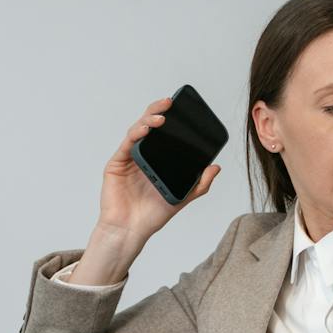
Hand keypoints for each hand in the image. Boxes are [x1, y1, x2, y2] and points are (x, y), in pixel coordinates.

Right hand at [97, 95, 220, 241]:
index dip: (171, 118)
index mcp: (157, 159)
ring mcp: (128, 158)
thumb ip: (200, 184)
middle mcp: (142, 155)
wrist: (131, 230)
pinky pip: (127, 144)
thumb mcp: (183, 197)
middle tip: (169, 102)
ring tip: (161, 117)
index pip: (164, 133)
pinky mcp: (116, 163)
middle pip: (149, 125)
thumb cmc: (152, 215)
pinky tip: (146, 129)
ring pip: (137, 130)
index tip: (181, 108)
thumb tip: (216, 167)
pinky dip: (136, 134)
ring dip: (148, 119)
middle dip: (158, 110)